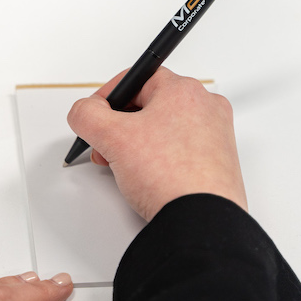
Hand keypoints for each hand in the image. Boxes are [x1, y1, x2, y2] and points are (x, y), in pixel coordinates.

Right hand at [67, 67, 246, 220]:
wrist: (202, 222)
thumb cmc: (172, 178)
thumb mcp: (113, 138)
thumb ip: (87, 115)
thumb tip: (84, 111)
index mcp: (184, 90)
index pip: (137, 78)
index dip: (109, 96)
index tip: (96, 114)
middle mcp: (205, 107)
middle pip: (149, 105)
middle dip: (120, 126)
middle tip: (106, 147)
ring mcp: (214, 135)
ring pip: (163, 128)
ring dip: (137, 144)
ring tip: (126, 168)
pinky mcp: (217, 160)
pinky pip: (180, 149)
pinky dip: (160, 158)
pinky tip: (149, 178)